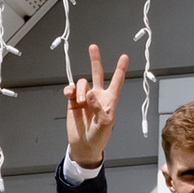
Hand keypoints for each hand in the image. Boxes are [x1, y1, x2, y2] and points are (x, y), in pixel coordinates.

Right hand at [64, 45, 127, 170]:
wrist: (84, 145)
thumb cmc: (98, 137)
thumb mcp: (104, 124)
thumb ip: (98, 108)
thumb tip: (89, 93)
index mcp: (110, 100)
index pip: (116, 82)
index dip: (120, 69)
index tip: (124, 57)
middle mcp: (98, 96)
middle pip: (97, 74)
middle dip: (95, 60)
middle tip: (93, 47)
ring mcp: (85, 98)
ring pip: (83, 83)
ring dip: (80, 89)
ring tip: (80, 100)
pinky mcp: (73, 102)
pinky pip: (71, 90)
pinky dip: (70, 89)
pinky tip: (69, 94)